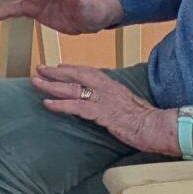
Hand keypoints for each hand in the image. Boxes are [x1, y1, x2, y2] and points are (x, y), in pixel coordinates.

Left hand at [32, 63, 177, 155]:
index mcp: (112, 85)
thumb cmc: (144, 119)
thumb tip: (102, 102)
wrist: (157, 126)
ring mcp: (103, 100)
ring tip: (35, 82)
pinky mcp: (102, 113)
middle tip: (39, 69)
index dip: (71, 69)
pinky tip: (47, 103)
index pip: (88, 72)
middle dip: (55, 72)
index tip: (57, 67)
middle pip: (76, 75)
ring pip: (72, 89)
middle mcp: (106, 88)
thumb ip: (113, 99)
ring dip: (52, 85)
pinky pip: (77, 106)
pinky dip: (60, 104)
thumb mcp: (126, 103)